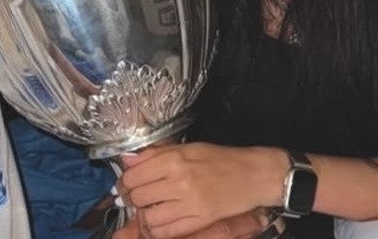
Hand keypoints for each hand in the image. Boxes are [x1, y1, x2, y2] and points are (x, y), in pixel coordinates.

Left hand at [117, 143, 283, 237]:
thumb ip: (155, 153)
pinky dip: (158, 229)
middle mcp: (179, 181)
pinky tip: (161, 221)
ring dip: (145, 215)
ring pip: (149, 217)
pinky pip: (168, 232)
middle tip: (136, 197)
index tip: (125, 184)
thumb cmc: (222, 159)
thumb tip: (127, 159)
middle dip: (133, 198)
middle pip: (138, 197)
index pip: (133, 176)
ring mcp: (190, 203)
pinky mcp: (201, 219)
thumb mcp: (188, 148)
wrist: (254, 174)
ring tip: (151, 208)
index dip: (124, 182)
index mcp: (174, 160)